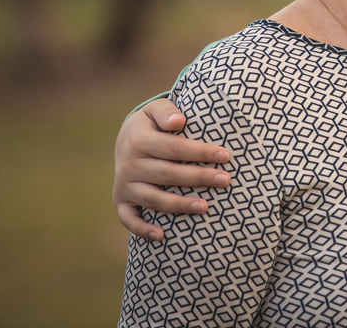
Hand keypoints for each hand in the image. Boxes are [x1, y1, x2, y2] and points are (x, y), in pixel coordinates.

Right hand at [113, 98, 231, 240]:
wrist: (126, 139)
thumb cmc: (153, 124)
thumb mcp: (156, 110)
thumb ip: (167, 111)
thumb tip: (179, 121)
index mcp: (138, 140)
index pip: (174, 148)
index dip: (200, 152)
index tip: (225, 156)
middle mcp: (128, 164)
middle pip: (167, 174)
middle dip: (199, 178)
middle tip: (226, 180)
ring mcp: (124, 185)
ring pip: (153, 199)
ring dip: (179, 205)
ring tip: (206, 207)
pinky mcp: (121, 201)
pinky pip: (129, 219)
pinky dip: (142, 229)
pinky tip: (162, 236)